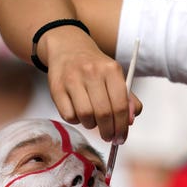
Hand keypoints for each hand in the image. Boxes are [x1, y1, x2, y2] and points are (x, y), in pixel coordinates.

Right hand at [43, 26, 141, 142]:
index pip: (121, 105)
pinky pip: (68, 115)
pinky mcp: (56, 87)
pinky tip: (78, 113)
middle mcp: (92, 72)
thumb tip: (130, 121)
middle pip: (104, 114)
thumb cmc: (96, 68)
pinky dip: (76, 120)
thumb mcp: (115, 77)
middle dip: (108, 131)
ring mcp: (72, 79)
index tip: (121, 138)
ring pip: (85, 116)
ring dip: (91, 125)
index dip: (122, 127)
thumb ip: (127, 99)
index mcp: (112, 69)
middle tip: (109, 137)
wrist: (68, 48)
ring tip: (93, 120)